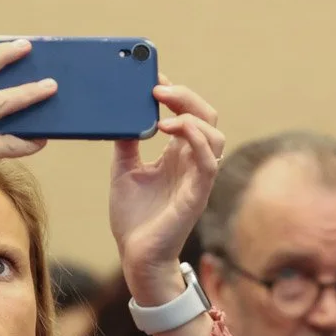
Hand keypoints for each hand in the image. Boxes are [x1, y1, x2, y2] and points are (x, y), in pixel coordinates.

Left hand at [109, 83, 224, 306]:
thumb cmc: (134, 219)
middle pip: (206, 116)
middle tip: (157, 88)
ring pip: (213, 134)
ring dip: (190, 115)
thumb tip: (121, 114)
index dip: (175, 93)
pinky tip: (173, 128)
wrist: (136, 256)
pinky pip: (208, 160)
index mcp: (177, 155)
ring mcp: (197, 177)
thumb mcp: (124, 171)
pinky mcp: (197, 194)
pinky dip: (195, 138)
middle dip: (185, 96)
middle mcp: (191, 162)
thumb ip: (127, 143)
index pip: (188, 113)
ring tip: (162, 111)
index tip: (151, 78)